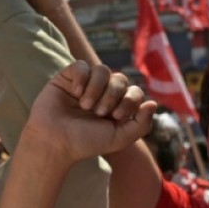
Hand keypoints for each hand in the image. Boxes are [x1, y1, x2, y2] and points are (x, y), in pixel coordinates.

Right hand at [23, 61, 156, 164]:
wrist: (55, 141)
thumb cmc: (85, 142)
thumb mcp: (119, 138)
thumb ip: (141, 124)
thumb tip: (153, 103)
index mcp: (116, 106)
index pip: (134, 91)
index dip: (129, 100)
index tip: (116, 116)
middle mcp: (102, 93)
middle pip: (121, 78)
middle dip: (113, 95)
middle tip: (99, 112)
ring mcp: (85, 84)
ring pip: (102, 69)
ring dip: (97, 88)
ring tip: (85, 105)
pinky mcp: (67, 77)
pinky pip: (82, 65)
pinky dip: (82, 78)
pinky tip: (75, 93)